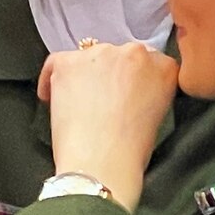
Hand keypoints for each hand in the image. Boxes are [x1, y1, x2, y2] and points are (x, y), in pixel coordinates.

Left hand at [36, 41, 178, 211]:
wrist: (102, 162)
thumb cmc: (129, 149)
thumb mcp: (157, 114)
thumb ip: (148, 90)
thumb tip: (126, 88)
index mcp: (164, 66)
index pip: (145, 60)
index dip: (130, 78)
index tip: (122, 90)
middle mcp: (134, 53)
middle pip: (116, 56)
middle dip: (106, 75)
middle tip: (98, 101)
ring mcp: (100, 54)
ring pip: (87, 58)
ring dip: (81, 77)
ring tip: (78, 106)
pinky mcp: (69, 62)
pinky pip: (56, 63)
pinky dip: (51, 80)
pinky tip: (54, 98)